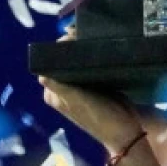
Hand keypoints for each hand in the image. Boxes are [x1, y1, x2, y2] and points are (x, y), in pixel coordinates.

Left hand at [38, 28, 144, 152]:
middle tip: (85, 34)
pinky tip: (103, 50)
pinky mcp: (97, 86)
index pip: (50, 65)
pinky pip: (90, 68)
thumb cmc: (100, 118)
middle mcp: (64, 89)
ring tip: (94, 39)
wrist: (126, 132)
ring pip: (77, 63)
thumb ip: (60, 88)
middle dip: (72, 49)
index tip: (71, 37)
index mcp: (54, 94)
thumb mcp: (78, 102)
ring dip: (84, 52)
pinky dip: (94, 59)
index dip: (58, 50)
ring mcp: (80, 87)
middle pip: (64, 62)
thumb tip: (40, 74)